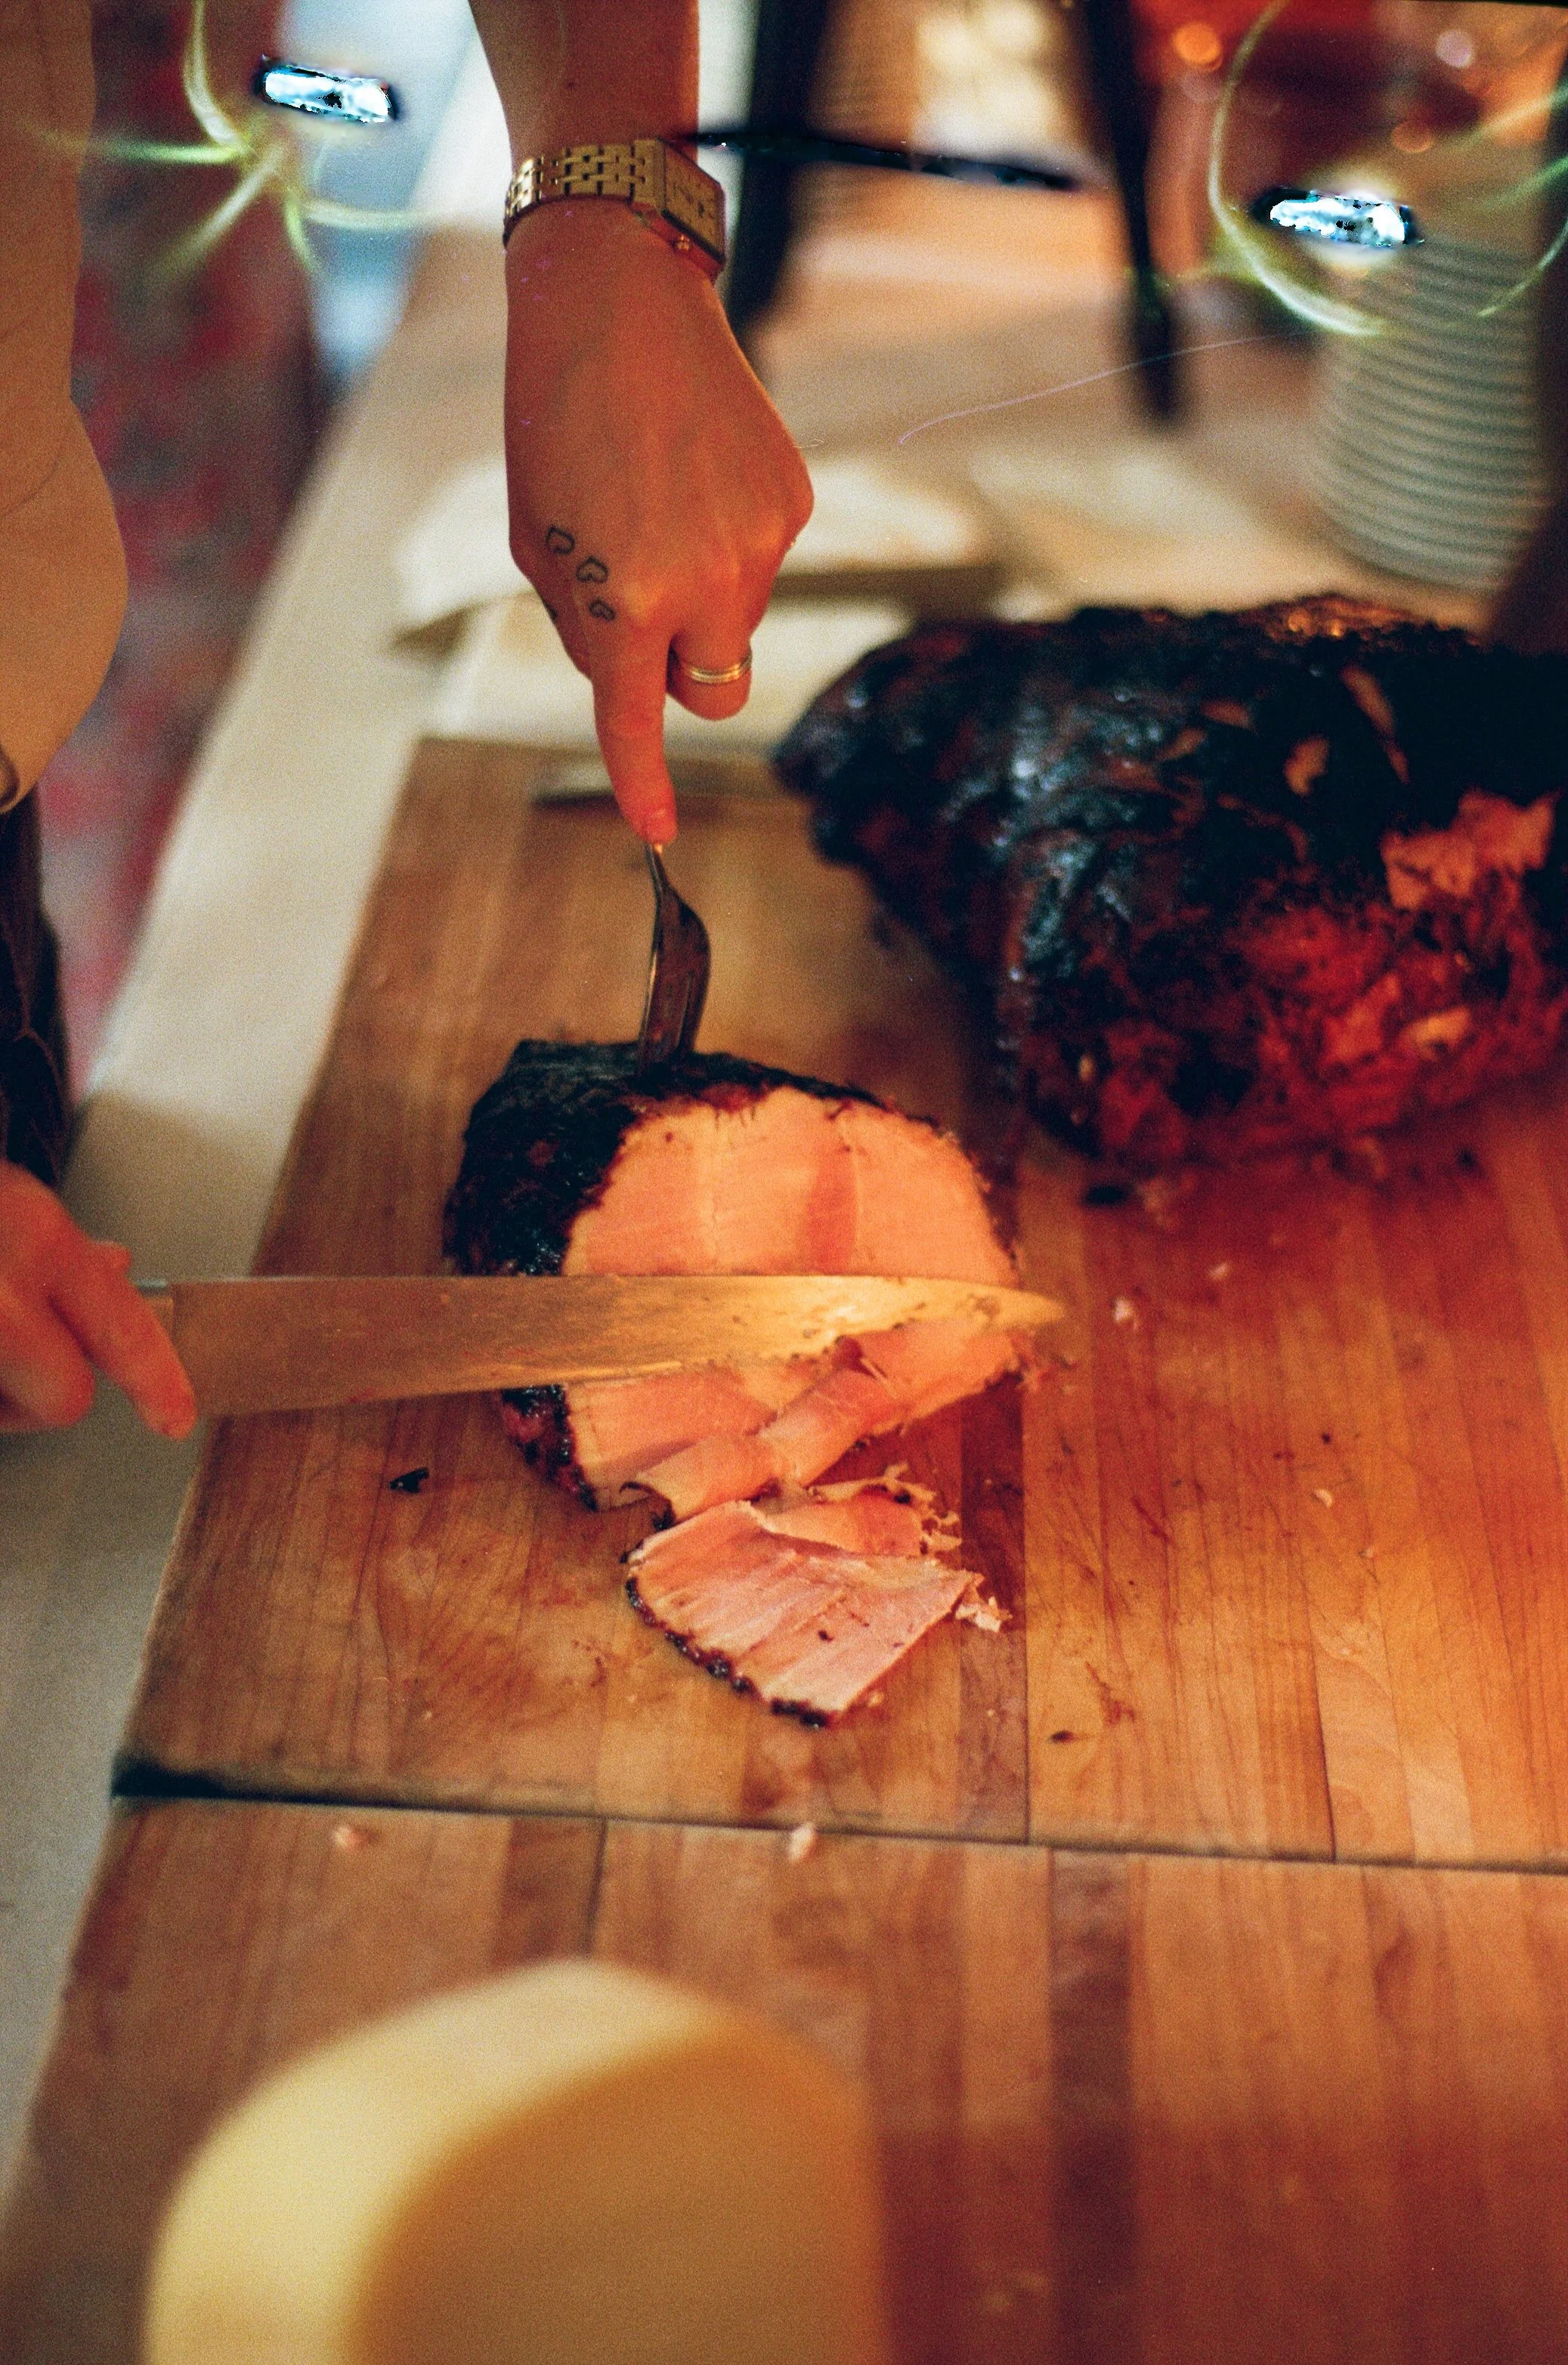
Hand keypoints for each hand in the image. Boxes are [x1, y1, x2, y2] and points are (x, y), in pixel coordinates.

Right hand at [0, 1162, 196, 1436]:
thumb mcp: (19, 1208)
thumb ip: (71, 1251)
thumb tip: (118, 1269)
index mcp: (39, 1237)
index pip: (124, 1330)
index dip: (157, 1381)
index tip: (176, 1415)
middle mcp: (2, 1295)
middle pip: (66, 1399)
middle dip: (45, 1388)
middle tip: (22, 1355)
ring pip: (9, 1410)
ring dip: (1, 1389)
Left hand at [501, 201, 812, 839]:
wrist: (616, 300)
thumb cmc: (553, 424)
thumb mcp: (536, 543)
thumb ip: (586, 625)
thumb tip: (635, 676)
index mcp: (624, 602)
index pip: (639, 722)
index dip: (646, 784)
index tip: (659, 834)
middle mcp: (704, 585)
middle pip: (711, 691)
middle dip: (680, 675)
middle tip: (640, 609)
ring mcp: (760, 545)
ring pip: (737, 624)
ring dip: (699, 593)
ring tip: (656, 500)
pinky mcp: (791, 502)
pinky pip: (761, 558)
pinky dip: (727, 535)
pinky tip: (693, 468)